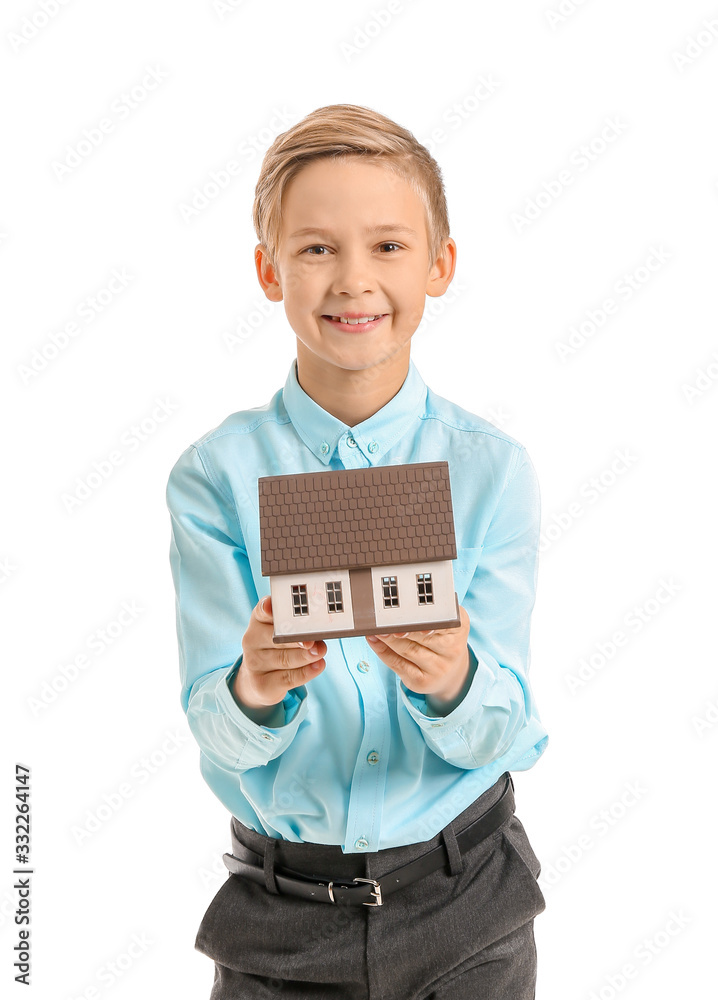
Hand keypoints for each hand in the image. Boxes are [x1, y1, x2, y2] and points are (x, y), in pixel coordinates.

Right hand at [234, 596, 326, 711]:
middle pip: (276, 638)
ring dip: (306, 656)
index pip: (262, 612)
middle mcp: (252, 641)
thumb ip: (296, 627)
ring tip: (320, 651)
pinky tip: (317, 666)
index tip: (273, 607)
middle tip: (313, 639)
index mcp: (258, 622)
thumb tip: (318, 631)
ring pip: (285, 659)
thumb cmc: (274, 649)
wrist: (256, 681)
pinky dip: (306, 672)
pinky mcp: (262, 684)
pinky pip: (288, 678)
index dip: (268, 608)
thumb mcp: (279, 632)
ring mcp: (255, 664)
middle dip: (297, 637)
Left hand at [365, 605, 472, 707]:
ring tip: (376, 629)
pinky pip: (398, 664)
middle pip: (422, 637)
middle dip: (401, 628)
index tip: (412, 616)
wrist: (452, 672)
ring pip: (408, 650)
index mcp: (459, 628)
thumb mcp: (447, 621)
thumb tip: (399, 606)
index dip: (426, 621)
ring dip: (388, 638)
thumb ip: (431, 611)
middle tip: (385, 620)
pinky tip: (374, 640)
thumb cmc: (444, 639)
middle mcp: (452, 650)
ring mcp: (437, 668)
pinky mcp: (421, 681)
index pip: (443, 623)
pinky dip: (382, 651)